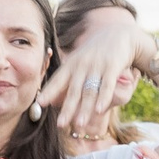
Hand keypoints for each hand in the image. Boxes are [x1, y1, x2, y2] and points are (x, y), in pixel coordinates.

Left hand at [39, 5, 144, 134]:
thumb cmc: (95, 53)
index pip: (58, 80)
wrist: (119, 33)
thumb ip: (68, 79)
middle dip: (67, 108)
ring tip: (79, 124)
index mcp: (71, 64)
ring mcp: (97, 65)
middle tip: (60, 124)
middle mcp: (82, 65)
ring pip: (89, 90)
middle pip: (73, 90)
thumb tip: (53, 101)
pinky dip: (103, 98)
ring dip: (84, 108)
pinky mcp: (113, 66)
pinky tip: (99, 110)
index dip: (49, 91)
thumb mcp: (79, 61)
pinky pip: (107, 85)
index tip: (40, 103)